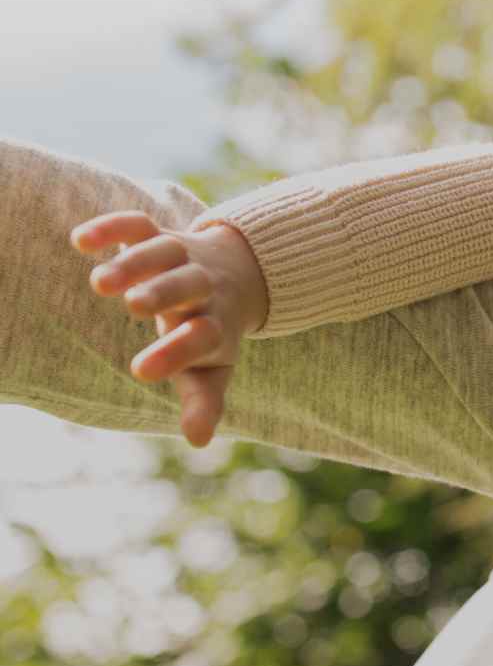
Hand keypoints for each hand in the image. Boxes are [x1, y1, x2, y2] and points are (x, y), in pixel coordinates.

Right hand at [69, 213, 269, 446]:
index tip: (141, 371)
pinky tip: (80, 240)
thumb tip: (199, 440)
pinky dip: (114, 227)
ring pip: (166, 250)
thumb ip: (205, 401)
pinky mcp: (160, 234)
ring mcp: (184, 257)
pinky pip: (140, 225)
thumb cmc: (212, 331)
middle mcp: (204, 287)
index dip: (178, 352)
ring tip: (100, 283)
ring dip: (135, 262)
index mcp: (216, 323)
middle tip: (134, 306)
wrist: (240, 274)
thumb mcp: (213, 369)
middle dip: (165, 292)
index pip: (204, 336)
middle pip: (190, 284)